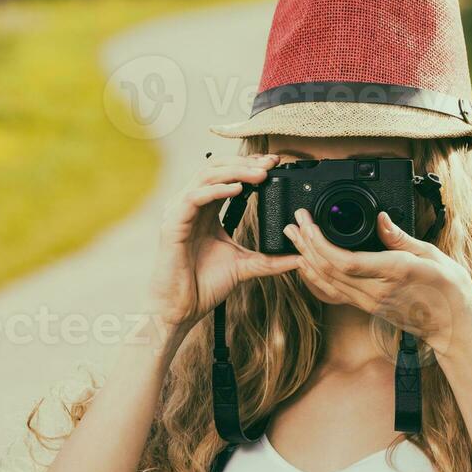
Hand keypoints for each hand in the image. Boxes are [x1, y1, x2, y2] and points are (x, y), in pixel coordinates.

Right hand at [145, 154, 302, 341]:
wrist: (180, 308)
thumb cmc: (202, 286)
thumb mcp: (244, 267)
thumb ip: (269, 260)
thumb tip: (299, 258)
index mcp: (206, 211)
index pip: (226, 177)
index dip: (249, 166)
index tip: (274, 166)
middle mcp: (191, 206)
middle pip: (216, 168)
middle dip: (245, 162)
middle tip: (271, 164)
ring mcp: (180, 212)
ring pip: (206, 176)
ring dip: (236, 171)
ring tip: (259, 174)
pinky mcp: (172, 224)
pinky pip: (194, 197)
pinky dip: (217, 190)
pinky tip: (237, 189)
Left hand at [283, 208, 471, 358]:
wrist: (452, 325)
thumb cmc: (447, 289)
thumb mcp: (431, 254)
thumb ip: (400, 237)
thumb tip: (381, 218)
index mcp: (393, 272)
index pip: (344, 261)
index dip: (319, 242)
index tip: (309, 222)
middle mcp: (376, 290)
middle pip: (328, 270)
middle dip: (306, 245)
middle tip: (294, 223)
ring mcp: (368, 302)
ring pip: (326, 282)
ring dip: (305, 259)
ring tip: (293, 238)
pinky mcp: (366, 307)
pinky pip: (333, 292)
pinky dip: (315, 277)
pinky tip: (305, 264)